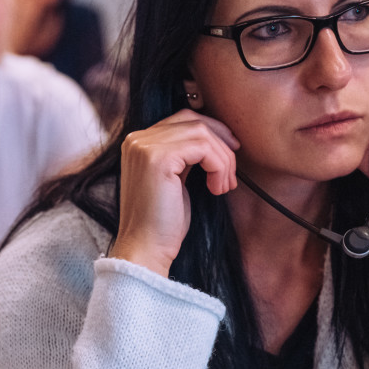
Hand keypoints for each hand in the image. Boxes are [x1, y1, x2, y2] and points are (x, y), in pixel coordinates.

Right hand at [108, 109, 239, 276]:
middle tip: (232, 173)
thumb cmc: (162, 222)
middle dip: (221, 143)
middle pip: (193, 121)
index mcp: (137, 142)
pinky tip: (216, 189)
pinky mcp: (158, 158)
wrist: (145, 249)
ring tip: (224, 186)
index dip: (212, 133)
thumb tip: (216, 138)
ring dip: (223, 159)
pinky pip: (203, 147)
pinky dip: (219, 166)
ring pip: (202, 133)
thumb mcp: (175, 179)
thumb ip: (184, 155)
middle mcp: (136, 139)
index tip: (230, 154)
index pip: (183, 119)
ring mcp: (144, 146)